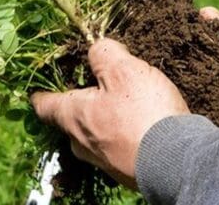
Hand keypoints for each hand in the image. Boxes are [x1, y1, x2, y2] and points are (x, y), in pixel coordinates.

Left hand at [30, 38, 189, 188]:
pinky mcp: (128, 171)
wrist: (178, 160)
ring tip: (128, 107)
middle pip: (71, 122)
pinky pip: (119, 149)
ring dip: (106, 121)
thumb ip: (105, 53)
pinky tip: (145, 127)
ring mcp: (105, 161)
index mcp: (74, 116)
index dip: (42, 94)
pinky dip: (126, 136)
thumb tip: (97, 48)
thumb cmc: (145, 114)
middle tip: (98, 90)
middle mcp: (82, 143)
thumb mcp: (125, 70)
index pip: (44, 106)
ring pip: (95, 137)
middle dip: (81, 106)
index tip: (41, 89)